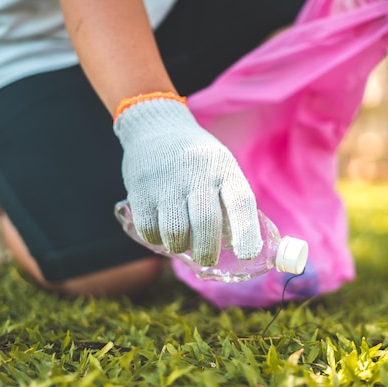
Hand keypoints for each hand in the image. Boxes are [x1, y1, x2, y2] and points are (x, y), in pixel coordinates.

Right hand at [114, 98, 262, 265]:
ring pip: (175, 233)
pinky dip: (156, 238)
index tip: (246, 254)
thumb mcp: (221, 168)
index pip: (240, 202)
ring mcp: (167, 182)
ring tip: (180, 240)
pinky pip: (149, 230)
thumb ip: (228, 202)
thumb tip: (236, 246)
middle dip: (207, 251)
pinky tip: (160, 230)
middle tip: (206, 259)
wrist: (156, 127)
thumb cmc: (197, 160)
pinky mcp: (141, 190)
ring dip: (179, 246)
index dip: (246, 232)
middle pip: (206, 223)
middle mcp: (197, 175)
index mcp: (224, 170)